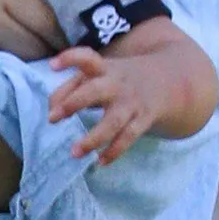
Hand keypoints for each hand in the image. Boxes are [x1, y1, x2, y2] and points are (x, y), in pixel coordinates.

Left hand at [48, 46, 165, 163]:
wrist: (168, 80)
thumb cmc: (118, 80)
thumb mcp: (97, 75)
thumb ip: (70, 88)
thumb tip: (50, 109)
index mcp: (103, 68)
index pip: (87, 57)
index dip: (70, 59)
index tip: (52, 65)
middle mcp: (116, 84)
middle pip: (95, 91)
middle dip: (74, 103)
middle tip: (52, 118)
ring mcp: (131, 103)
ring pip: (112, 122)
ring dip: (92, 139)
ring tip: (74, 153)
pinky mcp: (143, 120)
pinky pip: (128, 138)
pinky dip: (114, 151)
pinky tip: (100, 162)